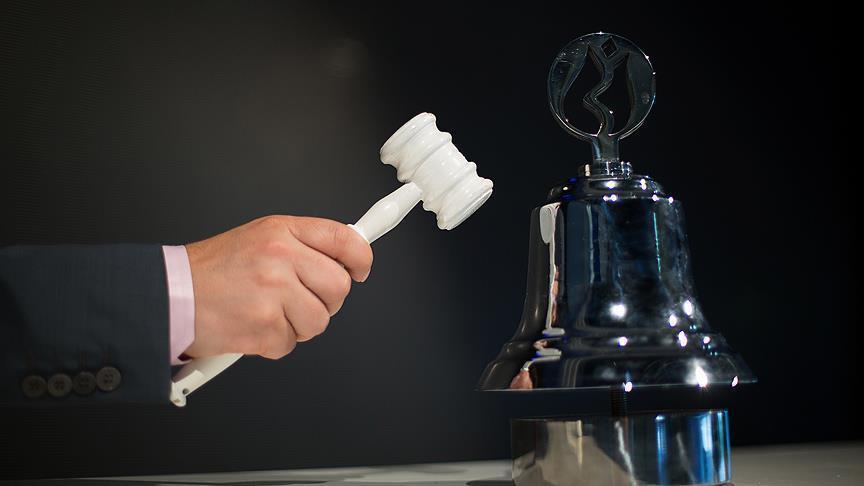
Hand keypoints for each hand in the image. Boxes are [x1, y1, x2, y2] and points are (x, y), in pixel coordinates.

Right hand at [182, 215, 372, 358]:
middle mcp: (280, 257)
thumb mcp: (258, 239)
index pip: (344, 240)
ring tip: (269, 312)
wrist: (168, 296)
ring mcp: (274, 292)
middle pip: (339, 287)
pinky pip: (292, 343)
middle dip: (325, 300)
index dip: (360, 258)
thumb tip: (342, 259)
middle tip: (300, 299)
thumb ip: (299, 245)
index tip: (360, 269)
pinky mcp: (264, 326)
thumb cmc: (210, 271)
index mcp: (281, 231)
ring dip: (299, 324)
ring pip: (320, 320)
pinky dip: (274, 341)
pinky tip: (253, 326)